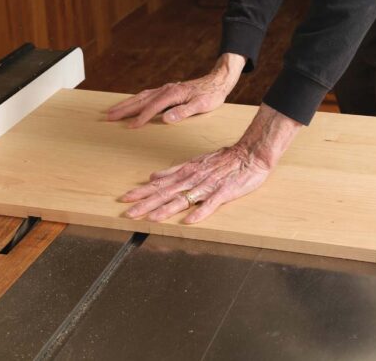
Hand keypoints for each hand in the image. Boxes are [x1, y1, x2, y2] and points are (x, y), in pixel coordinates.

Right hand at [107, 53, 245, 127]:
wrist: (217, 81)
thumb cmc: (211, 95)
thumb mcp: (201, 106)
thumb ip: (184, 112)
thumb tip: (167, 119)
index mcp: (173, 94)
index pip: (153, 108)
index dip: (141, 118)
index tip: (131, 127)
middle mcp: (166, 90)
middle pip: (141, 100)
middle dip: (124, 109)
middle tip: (109, 117)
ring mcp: (165, 89)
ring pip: (141, 96)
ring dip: (127, 104)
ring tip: (113, 111)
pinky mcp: (167, 90)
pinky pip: (147, 95)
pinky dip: (136, 100)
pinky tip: (131, 104)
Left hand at [120, 104, 301, 222]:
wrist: (250, 154)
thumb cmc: (224, 160)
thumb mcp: (195, 162)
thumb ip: (174, 171)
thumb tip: (152, 176)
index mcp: (186, 173)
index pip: (159, 184)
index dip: (141, 192)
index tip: (125, 199)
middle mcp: (193, 179)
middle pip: (166, 193)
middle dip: (146, 204)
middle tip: (128, 213)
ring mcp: (208, 186)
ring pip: (184, 199)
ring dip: (166, 209)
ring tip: (151, 218)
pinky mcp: (224, 192)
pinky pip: (211, 204)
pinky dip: (200, 212)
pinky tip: (190, 221)